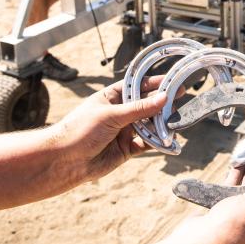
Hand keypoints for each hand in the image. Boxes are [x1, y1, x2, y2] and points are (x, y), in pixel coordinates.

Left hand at [50, 77, 166, 185]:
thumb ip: (139, 109)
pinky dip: (157, 142)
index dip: (155, 84)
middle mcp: (120, 112)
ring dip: (161, 124)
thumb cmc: (80, 130)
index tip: (173, 82)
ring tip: (174, 122)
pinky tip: (167, 140)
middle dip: (162, 104)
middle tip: (179, 102)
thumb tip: (163, 98)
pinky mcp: (127, 149)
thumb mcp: (111, 115)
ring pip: (149, 124)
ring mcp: (124, 130)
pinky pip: (147, 143)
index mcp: (112, 97)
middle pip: (146, 105)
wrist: (65, 162)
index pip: (138, 86)